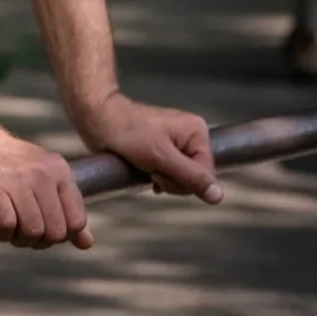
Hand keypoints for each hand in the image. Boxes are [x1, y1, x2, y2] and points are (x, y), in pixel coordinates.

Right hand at [0, 119, 91, 249]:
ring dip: (18, 239)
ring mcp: (17, 178)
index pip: (76, 221)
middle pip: (54, 232)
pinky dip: (1, 233)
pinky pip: (7, 225)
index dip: (59, 235)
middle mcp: (42, 172)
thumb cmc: (1, 160)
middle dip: (37, 241)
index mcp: (58, 169)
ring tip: (6, 229)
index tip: (40, 229)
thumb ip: (64, 208)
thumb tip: (86, 243)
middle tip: (20, 232)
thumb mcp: (39, 177)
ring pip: (32, 231)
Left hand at [75, 91, 221, 203]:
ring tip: (143, 164)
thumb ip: (191, 177)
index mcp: (197, 133)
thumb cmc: (127, 132)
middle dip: (170, 180)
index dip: (183, 181)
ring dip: (161, 179)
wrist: (98, 119)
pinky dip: (156, 178)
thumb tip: (218, 196)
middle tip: (149, 166)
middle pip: (194, 179)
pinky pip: (169, 176)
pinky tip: (144, 171)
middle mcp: (191, 138)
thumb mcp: (161, 157)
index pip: (206, 175)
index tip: (159, 169)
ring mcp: (177, 146)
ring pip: (180, 180)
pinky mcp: (163, 152)